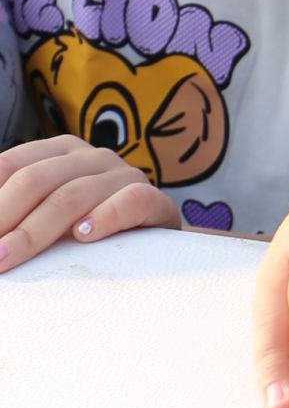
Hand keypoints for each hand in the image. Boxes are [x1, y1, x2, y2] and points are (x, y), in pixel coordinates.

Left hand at [0, 136, 181, 272]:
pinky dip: (104, 217)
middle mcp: (91, 156)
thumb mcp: (46, 217)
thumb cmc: (87, 232)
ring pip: (73, 195)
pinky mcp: (156, 200)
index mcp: (59, 151)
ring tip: (8, 256)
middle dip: (2, 219)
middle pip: (35, 181)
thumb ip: (16, 213)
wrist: (153, 244)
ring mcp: (125, 175)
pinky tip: (82, 236)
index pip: (11, 164)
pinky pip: (131, 201)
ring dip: (34, 231)